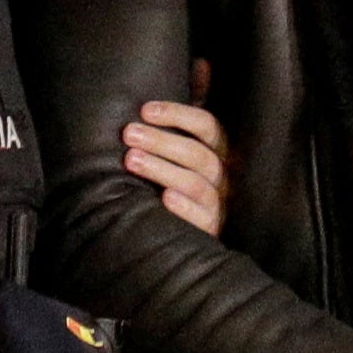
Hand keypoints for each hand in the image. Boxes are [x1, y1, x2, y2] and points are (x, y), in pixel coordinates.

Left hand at [123, 98, 229, 236]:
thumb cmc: (174, 188)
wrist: (186, 241)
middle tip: (129, 134)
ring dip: (162, 169)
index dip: (178, 115)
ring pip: (196, 183)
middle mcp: (223, 176)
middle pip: (198, 154)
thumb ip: (166, 139)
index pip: (206, 126)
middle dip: (161, 141)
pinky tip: (165, 197)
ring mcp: (219, 204)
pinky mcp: (211, 229)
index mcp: (218, 152)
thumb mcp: (177, 160)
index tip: (145, 111)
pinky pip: (202, 217)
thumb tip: (137, 114)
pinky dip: (185, 206)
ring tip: (132, 160)